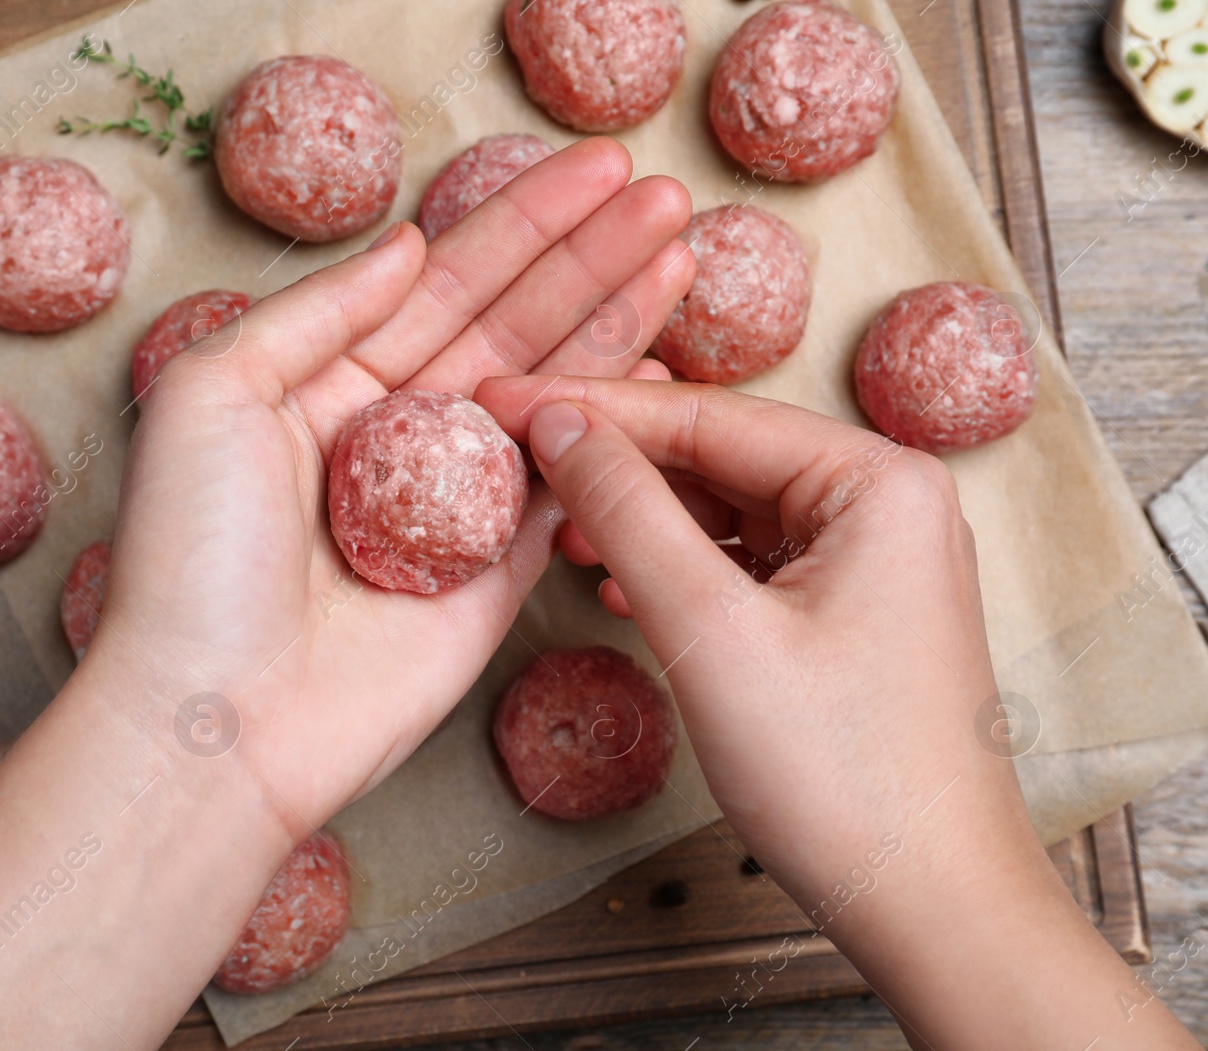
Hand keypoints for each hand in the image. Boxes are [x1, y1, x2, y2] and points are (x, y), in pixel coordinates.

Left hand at [91, 138, 692, 837]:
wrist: (220, 713)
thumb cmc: (192, 556)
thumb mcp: (214, 393)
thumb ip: (317, 312)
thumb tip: (408, 246)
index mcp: (325, 386)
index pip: (441, 283)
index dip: (520, 222)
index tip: (595, 169)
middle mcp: (394, 437)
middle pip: (511, 326)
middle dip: (588, 258)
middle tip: (664, 197)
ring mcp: (451, 506)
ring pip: (551, 396)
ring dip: (614, 325)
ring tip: (678, 254)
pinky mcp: (495, 576)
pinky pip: (567, 491)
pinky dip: (613, 435)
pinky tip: (659, 372)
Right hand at [472, 376, 1197, 1049]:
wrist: (930, 910)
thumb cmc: (842, 776)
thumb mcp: (709, 630)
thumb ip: (626, 511)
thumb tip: (558, 425)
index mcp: (877, 481)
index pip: (705, 416)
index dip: (589, 410)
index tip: (499, 403)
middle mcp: (886, 503)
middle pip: (718, 455)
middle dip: (613, 466)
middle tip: (512, 462)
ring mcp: (873, 561)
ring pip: (727, 510)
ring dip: (640, 519)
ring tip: (555, 530)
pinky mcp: (851, 615)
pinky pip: (747, 563)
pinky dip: (680, 569)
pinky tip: (619, 587)